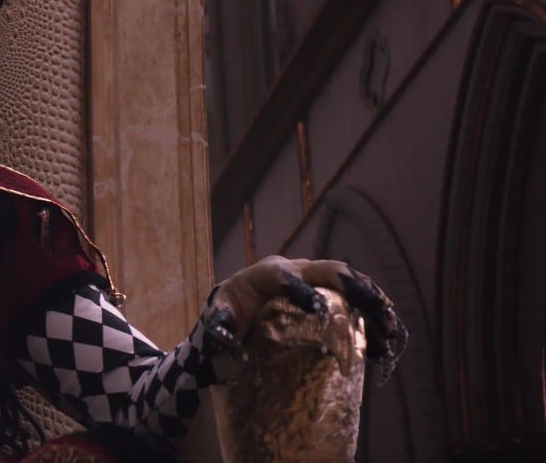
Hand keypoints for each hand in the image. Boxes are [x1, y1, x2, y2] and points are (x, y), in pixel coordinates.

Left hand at [208, 256, 406, 368]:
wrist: (239, 311)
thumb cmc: (227, 313)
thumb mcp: (219, 317)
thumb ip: (219, 324)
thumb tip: (225, 337)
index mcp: (265, 273)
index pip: (283, 275)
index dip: (299, 288)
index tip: (316, 309)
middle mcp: (295, 270)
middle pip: (327, 270)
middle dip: (353, 285)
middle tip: (376, 306)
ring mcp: (314, 281)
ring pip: (347, 282)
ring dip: (371, 300)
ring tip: (389, 326)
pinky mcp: (326, 295)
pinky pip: (353, 299)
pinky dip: (370, 314)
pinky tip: (385, 337)